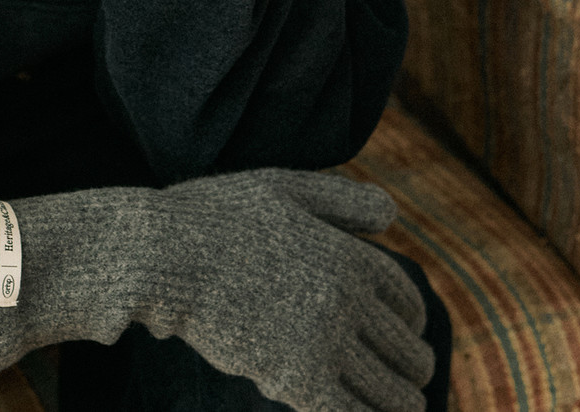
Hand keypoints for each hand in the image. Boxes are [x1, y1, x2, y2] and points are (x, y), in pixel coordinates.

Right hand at [0, 168, 432, 410]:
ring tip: (403, 408)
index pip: (405, 296)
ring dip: (403, 404)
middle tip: (415, 380)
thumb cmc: (217, 218)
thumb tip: (393, 216)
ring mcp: (324, 342)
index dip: (414, 319)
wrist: (164, 257)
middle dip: (415, 368)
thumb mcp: (283, 189)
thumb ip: (341, 200)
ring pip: (390, 392)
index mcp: (347, 253)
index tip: (411, 333)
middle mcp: (346, 298)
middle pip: (406, 349)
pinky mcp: (297, 382)